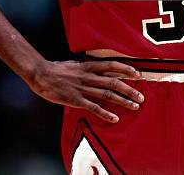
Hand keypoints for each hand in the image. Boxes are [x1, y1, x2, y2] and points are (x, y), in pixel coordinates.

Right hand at [28, 59, 143, 122]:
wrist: (42, 75)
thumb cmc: (58, 69)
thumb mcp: (75, 64)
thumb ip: (88, 67)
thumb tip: (98, 67)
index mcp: (89, 66)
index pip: (112, 65)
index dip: (126, 69)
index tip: (138, 74)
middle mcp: (89, 76)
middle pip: (114, 82)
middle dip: (130, 89)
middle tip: (142, 96)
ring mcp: (83, 88)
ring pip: (108, 95)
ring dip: (123, 101)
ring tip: (135, 106)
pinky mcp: (76, 100)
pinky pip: (94, 108)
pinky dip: (106, 114)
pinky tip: (115, 119)